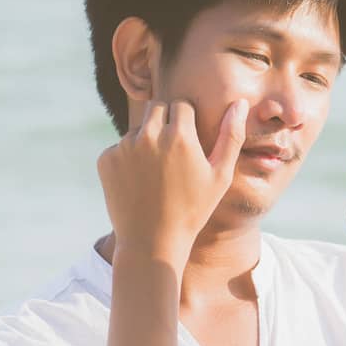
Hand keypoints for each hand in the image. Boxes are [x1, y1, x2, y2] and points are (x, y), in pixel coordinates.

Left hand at [95, 99, 246, 262]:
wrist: (153, 242)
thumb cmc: (194, 209)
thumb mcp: (220, 176)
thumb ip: (231, 136)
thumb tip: (239, 103)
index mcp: (180, 137)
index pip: (182, 105)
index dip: (188, 121)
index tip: (190, 142)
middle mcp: (149, 136)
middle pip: (157, 107)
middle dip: (166, 121)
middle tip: (174, 152)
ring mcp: (123, 147)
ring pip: (138, 128)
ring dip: (147, 140)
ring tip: (157, 173)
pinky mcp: (106, 159)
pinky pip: (119, 146)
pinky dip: (128, 158)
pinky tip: (139, 182)